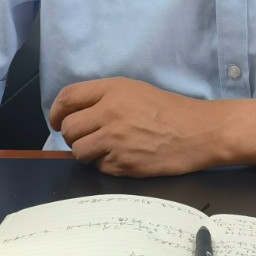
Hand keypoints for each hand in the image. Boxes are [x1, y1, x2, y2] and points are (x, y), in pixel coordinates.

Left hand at [49, 78, 224, 176]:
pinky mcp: (122, 163)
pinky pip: (98, 166)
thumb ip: (104, 98)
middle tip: (86, 138)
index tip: (57, 120)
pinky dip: (106, 164)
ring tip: (105, 149)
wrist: (198, 132)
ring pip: (78, 150)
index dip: (56, 111)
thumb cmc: (169, 110)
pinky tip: (123, 157)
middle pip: (68, 127)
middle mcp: (109, 112)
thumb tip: (75, 113)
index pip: (67, 97)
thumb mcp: (135, 90)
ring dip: (86, 152)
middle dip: (72, 135)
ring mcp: (114, 139)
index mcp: (112, 90)